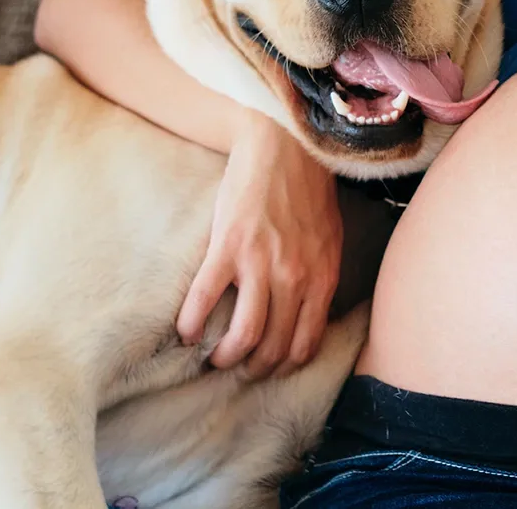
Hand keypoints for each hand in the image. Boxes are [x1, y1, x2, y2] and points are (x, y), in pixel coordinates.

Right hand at [176, 112, 342, 377]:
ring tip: (214, 357)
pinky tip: (187, 331)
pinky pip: (205, 300)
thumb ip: (320, 277)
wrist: (284, 147)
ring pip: (244, 335)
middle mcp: (295, 277)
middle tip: (237, 367)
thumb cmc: (307, 193)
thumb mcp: (329, 240)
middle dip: (254, 369)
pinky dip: (192, 324)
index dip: (284, 366)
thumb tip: (311, 315)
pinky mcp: (227, 247)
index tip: (268, 368)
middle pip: (273, 347)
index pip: (305, 343)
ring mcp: (260, 264)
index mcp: (321, 277)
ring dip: (226, 356)